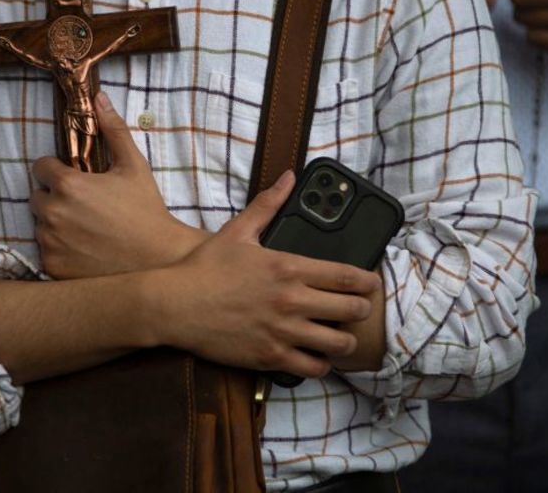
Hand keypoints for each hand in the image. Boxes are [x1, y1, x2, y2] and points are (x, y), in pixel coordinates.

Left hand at [31, 92, 206, 278]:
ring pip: (41, 226)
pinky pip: (46, 252)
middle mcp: (52, 212)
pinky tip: (85, 250)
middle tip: (84, 208)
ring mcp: (50, 242)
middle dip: (55, 198)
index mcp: (68, 184)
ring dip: (56, 225)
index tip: (75, 179)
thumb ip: (113, 130)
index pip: (40, 168)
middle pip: (37, 197)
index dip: (57, 171)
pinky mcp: (52, 267)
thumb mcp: (133, 166)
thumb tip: (98, 98)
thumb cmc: (146, 211)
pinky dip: (60, 251)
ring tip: (87, 230)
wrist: (158, 260)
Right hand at [152, 171, 379, 378]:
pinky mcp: (270, 356)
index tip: (373, 284)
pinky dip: (320, 364)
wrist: (174, 305)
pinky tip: (316, 357)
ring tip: (339, 336)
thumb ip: (268, 205)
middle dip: (361, 310)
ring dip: (344, 340)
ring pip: (338, 344)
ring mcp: (282, 331)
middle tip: (357, 310)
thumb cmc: (204, 268)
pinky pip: (312, 368)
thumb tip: (288, 178)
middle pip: (351, 310)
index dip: (368, 282)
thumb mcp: (238, 231)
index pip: (346, 276)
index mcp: (288, 267)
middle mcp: (291, 301)